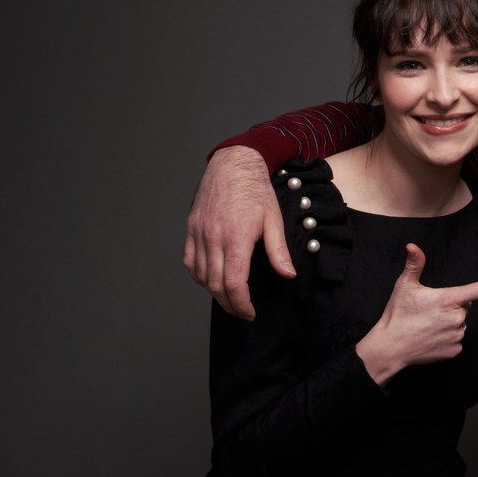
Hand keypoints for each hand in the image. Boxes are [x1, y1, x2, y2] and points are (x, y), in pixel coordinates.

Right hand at [183, 146, 295, 320]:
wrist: (233, 164)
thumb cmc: (255, 189)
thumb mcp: (274, 219)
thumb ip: (278, 250)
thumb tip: (288, 274)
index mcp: (236, 237)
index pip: (234, 283)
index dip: (241, 304)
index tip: (250, 312)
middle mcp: (213, 237)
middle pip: (215, 285)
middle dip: (229, 304)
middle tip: (242, 311)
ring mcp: (199, 233)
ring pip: (201, 276)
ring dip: (214, 292)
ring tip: (230, 298)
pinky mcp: (191, 228)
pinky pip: (190, 261)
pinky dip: (199, 276)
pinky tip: (211, 280)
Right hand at [356, 244, 477, 386]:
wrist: (390, 347)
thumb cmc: (397, 315)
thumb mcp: (404, 286)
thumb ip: (414, 264)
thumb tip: (413, 246)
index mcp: (449, 299)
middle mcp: (457, 317)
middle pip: (465, 305)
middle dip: (452, 305)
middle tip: (430, 309)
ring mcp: (456, 335)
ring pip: (460, 323)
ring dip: (449, 321)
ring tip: (427, 324)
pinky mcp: (454, 350)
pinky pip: (456, 340)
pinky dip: (446, 337)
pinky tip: (430, 336)